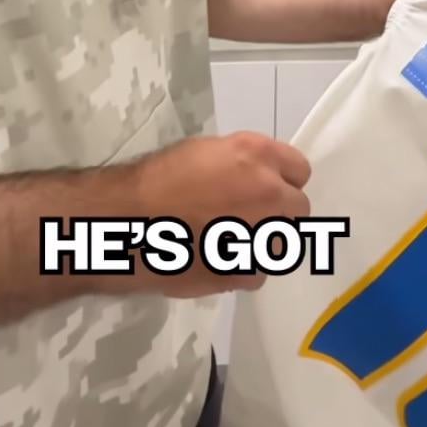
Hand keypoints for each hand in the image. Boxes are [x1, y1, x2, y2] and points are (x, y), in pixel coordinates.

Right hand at [126, 131, 311, 297]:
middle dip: (279, 213)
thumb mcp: (203, 153)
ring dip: (265, 244)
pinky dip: (244, 271)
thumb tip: (253, 179)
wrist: (126, 224)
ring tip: (229, 243)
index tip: (266, 188)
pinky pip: (260, 273)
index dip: (282, 179)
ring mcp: (264, 236)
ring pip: (285, 244)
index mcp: (258, 157)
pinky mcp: (248, 272)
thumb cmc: (155, 181)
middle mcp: (270, 194)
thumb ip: (241, 164)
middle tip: (247, 217)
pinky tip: (216, 263)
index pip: (300, 169)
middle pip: (299, 208)